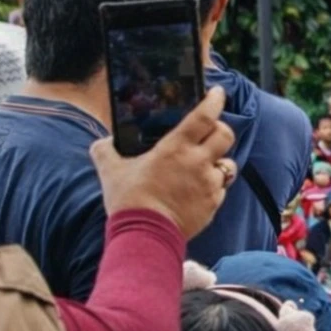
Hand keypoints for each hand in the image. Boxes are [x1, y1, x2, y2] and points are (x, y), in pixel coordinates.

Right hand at [90, 87, 235, 238]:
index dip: (214, 101)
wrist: (144, 236)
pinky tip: (197, 190)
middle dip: (220, 130)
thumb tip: (103, 142)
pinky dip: (213, 186)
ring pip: (227, 164)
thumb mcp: (110, 171)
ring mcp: (209, 184)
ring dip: (218, 161)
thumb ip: (105, 151)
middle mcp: (198, 162)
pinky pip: (221, 189)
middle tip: (210, 132)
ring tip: (203, 167)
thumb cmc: (128, 200)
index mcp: (175, 147)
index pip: (204, 116)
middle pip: (225, 135)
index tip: (217, 93)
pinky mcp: (214, 204)